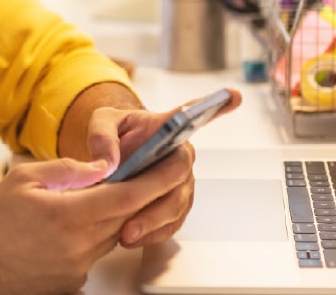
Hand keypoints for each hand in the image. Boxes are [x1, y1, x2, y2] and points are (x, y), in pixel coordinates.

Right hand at [0, 157, 178, 293]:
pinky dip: (88, 238)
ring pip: (110, 236)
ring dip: (109, 217)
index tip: (177, 163)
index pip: (130, 195)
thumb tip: (103, 165)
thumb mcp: (23, 179)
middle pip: (126, 217)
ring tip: (83, 203)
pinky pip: (93, 255)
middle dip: (138, 195)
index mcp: (70, 215)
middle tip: (141, 173)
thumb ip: (69, 170)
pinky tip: (61, 232)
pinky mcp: (72, 283)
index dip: (158, 178)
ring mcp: (77, 268)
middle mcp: (80, 246)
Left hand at [85, 89, 242, 247]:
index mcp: (169, 128)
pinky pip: (170, 224)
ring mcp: (181, 183)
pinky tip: (133, 239)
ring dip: (152, 223)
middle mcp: (181, 155)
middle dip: (157, 201)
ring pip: (176, 206)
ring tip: (126, 235)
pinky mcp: (175, 206)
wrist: (111, 161)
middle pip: (179, 178)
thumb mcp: (101, 124)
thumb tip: (106, 163)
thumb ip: (101, 136)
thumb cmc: (113, 135)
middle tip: (132, 218)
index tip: (233, 95)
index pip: (193, 114)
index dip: (215, 106)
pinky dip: (152, 234)